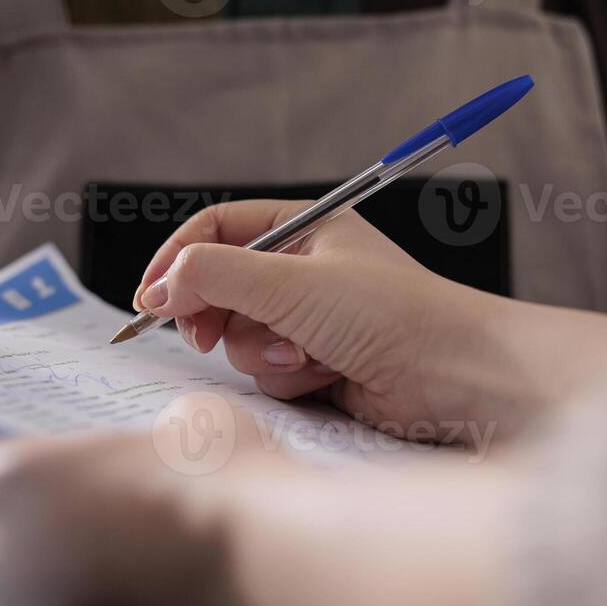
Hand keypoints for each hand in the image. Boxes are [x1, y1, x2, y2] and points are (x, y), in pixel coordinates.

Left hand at [0, 412, 516, 605]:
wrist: (269, 552)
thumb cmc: (221, 469)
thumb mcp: (178, 418)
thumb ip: (136, 437)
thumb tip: (154, 443)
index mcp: (16, 478)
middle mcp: (13, 551)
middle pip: (3, 535)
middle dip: (39, 521)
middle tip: (106, 502)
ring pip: (40, 581)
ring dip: (68, 565)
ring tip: (138, 542)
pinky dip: (100, 602)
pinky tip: (151, 580)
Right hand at [133, 201, 518, 444]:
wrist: (456, 378)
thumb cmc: (393, 315)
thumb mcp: (292, 283)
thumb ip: (216, 276)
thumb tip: (162, 285)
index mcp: (304, 227)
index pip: (215, 229)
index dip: (177, 259)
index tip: (150, 297)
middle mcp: (304, 269)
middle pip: (218, 287)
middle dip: (215, 316)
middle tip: (204, 337)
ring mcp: (309, 319)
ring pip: (239, 336)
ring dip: (261, 352)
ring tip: (303, 354)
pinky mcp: (317, 364)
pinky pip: (266, 371)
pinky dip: (286, 377)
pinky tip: (324, 377)